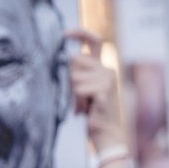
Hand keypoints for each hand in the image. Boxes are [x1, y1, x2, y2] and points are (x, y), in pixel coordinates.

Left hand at [67, 28, 124, 151]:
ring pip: (74, 77)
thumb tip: (61, 58)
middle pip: (74, 60)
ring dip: (73, 94)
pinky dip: (77, 101)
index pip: (94, 41)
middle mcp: (107, 68)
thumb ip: (75, 73)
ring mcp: (108, 78)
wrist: (105, 134)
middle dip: (69, 79)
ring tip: (83, 106)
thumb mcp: (81, 89)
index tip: (64, 34)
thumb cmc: (90, 112)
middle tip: (77, 98)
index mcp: (102, 66)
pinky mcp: (105, 89)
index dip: (80, 33)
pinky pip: (78, 89)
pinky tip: (87, 110)